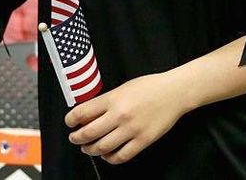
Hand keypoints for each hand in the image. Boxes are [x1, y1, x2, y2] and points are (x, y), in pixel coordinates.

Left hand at [65, 72, 190, 164]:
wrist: (175, 92)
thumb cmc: (150, 87)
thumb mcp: (124, 87)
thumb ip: (106, 101)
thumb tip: (87, 115)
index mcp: (113, 98)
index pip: (82, 113)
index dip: (70, 120)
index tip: (70, 123)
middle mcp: (120, 115)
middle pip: (88, 133)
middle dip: (77, 138)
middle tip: (75, 138)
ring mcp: (132, 129)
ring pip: (102, 148)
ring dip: (90, 150)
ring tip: (89, 148)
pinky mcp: (143, 140)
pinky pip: (121, 156)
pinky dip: (110, 158)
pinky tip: (107, 154)